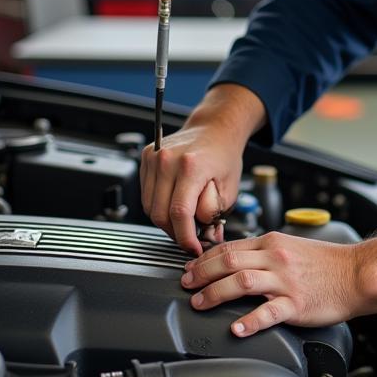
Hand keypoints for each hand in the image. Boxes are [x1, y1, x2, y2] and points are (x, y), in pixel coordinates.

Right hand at [140, 122, 240, 253]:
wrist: (215, 129)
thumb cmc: (224, 156)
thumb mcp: (229, 188)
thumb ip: (214, 214)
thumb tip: (203, 236)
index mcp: (192, 166)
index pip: (180, 213)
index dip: (185, 237)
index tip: (193, 247)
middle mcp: (168, 159)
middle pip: (160, 214)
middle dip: (175, 232)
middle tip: (190, 236)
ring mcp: (154, 157)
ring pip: (149, 207)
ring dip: (165, 221)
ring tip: (184, 219)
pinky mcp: (146, 157)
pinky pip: (146, 194)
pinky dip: (158, 205)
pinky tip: (174, 203)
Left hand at [181, 230, 376, 335]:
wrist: (358, 273)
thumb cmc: (328, 263)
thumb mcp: (292, 247)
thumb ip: (266, 253)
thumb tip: (239, 260)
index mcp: (272, 243)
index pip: (229, 247)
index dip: (204, 259)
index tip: (190, 268)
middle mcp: (276, 258)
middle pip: (228, 261)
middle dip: (200, 274)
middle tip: (185, 285)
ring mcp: (285, 281)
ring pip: (241, 282)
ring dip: (215, 293)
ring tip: (199, 303)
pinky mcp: (296, 303)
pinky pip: (269, 312)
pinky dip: (250, 320)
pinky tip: (237, 328)